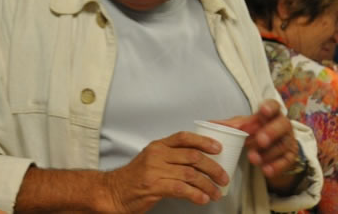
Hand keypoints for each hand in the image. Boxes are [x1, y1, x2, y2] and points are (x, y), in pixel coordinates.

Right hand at [104, 131, 225, 211]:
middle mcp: (157, 155)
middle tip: (223, 177)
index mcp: (158, 146)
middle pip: (192, 156)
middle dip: (213, 168)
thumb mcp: (151, 160)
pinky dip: (196, 194)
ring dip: (208, 185)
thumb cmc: (134, 178)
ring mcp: (155, 170)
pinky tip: (202, 199)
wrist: (114, 191)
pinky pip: (182, 188)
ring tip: (216, 193)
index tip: (218, 148)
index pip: (184, 138)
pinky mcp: (154, 186)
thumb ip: (171, 157)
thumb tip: (199, 161)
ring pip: (191, 174)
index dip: (203, 141)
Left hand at [216, 99, 301, 191]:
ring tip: (252, 159)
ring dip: (268, 153)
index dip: (270, 107)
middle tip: (259, 140)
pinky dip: (275, 167)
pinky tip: (265, 170)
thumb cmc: (255, 131)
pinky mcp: (290, 156)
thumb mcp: (243, 126)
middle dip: (271, 132)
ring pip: (282, 145)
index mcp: (270, 114)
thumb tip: (209, 124)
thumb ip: (230, 125)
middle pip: (282, 125)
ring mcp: (288, 141)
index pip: (274, 105)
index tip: (263, 110)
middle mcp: (282, 125)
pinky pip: (286, 162)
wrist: (270, 151)